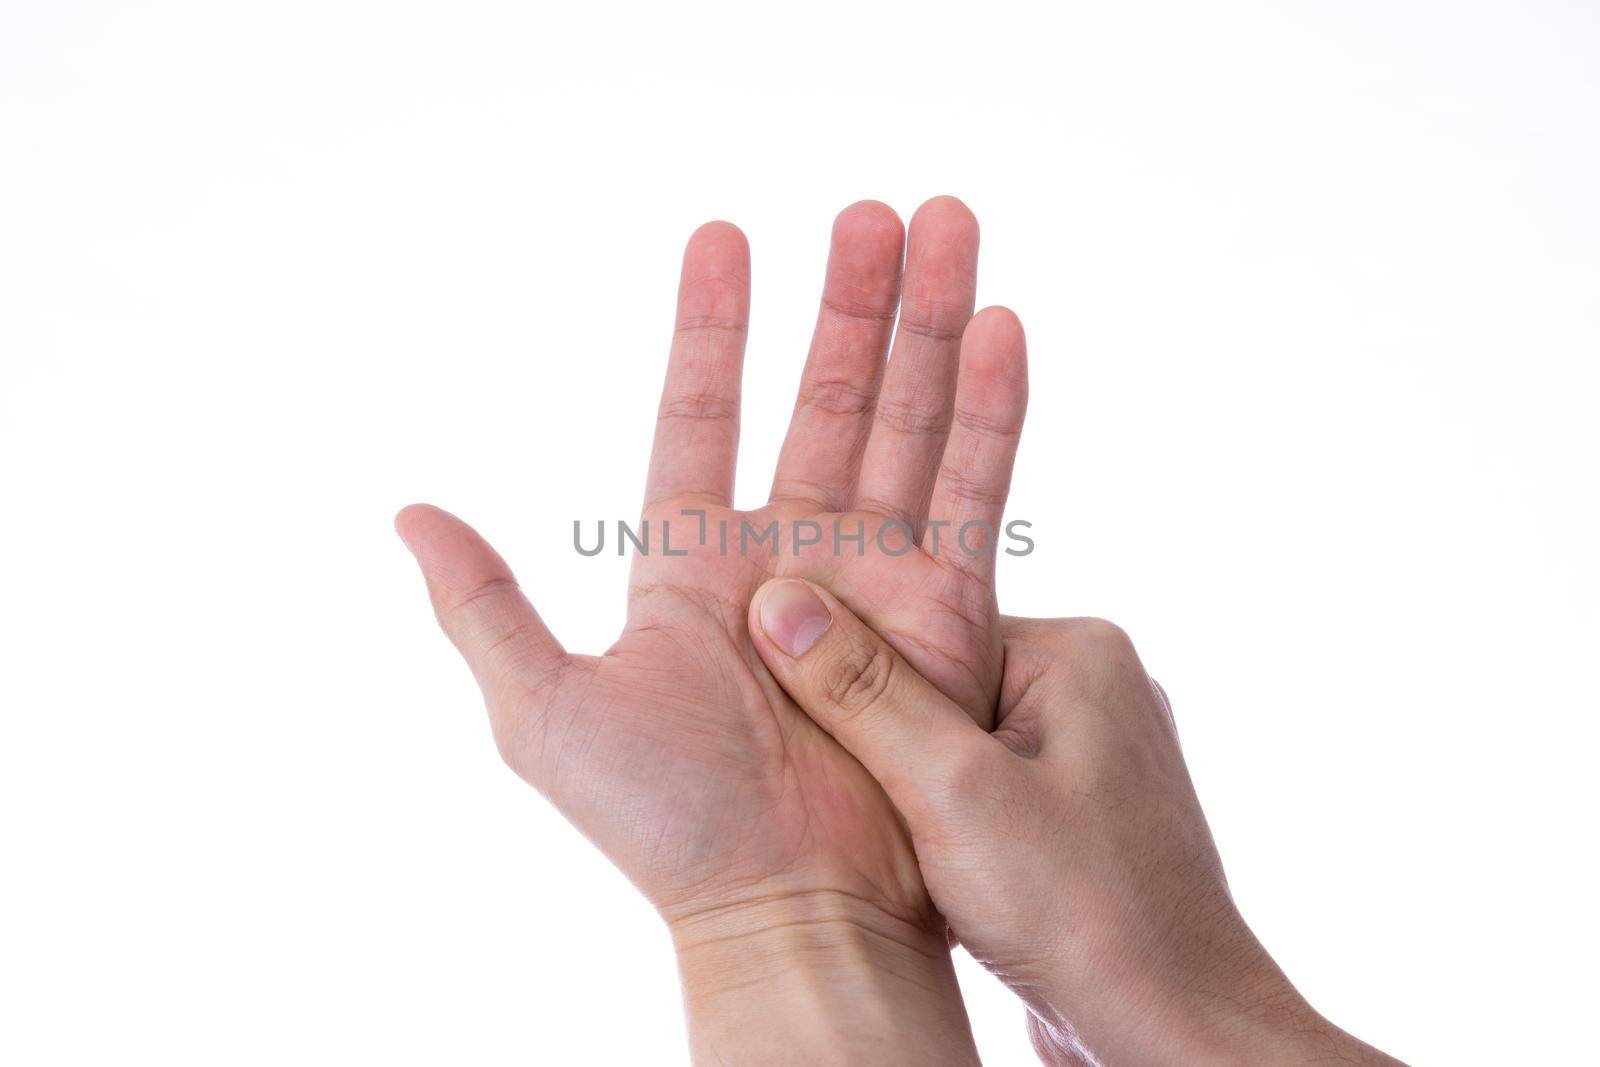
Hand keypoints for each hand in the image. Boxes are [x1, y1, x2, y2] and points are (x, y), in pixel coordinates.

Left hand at [397, 198, 1026, 1061]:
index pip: (700, 412)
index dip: (711, 325)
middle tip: (875, 210)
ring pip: (905, 421)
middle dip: (849, 302)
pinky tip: (999, 327)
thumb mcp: (542, 710)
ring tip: (946, 226)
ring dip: (927, 325)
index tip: (724, 234)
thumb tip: (407, 510)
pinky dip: (988, 411)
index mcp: (692, 562)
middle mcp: (789, 553)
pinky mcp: (946, 613)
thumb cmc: (659, 824)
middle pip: (824, 398)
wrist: (782, 906)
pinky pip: (972, 493)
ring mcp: (872, 577)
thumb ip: (481, 606)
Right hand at [746, 579, 1402, 1065]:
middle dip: (888, 740)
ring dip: (914, 791)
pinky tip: (930, 867)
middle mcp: (1094, 689)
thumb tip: (781, 605)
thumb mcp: (953, 792)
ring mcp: (1091, 755)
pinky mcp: (1078, 815)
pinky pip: (984, 791)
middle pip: (937, 683)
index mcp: (1078, 651)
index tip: (808, 716)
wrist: (1171, 1030)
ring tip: (901, 840)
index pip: (929, 624)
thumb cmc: (1084, 912)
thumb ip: (865, 694)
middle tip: (855, 790)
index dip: (858, 674)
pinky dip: (945, 824)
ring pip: (955, 744)